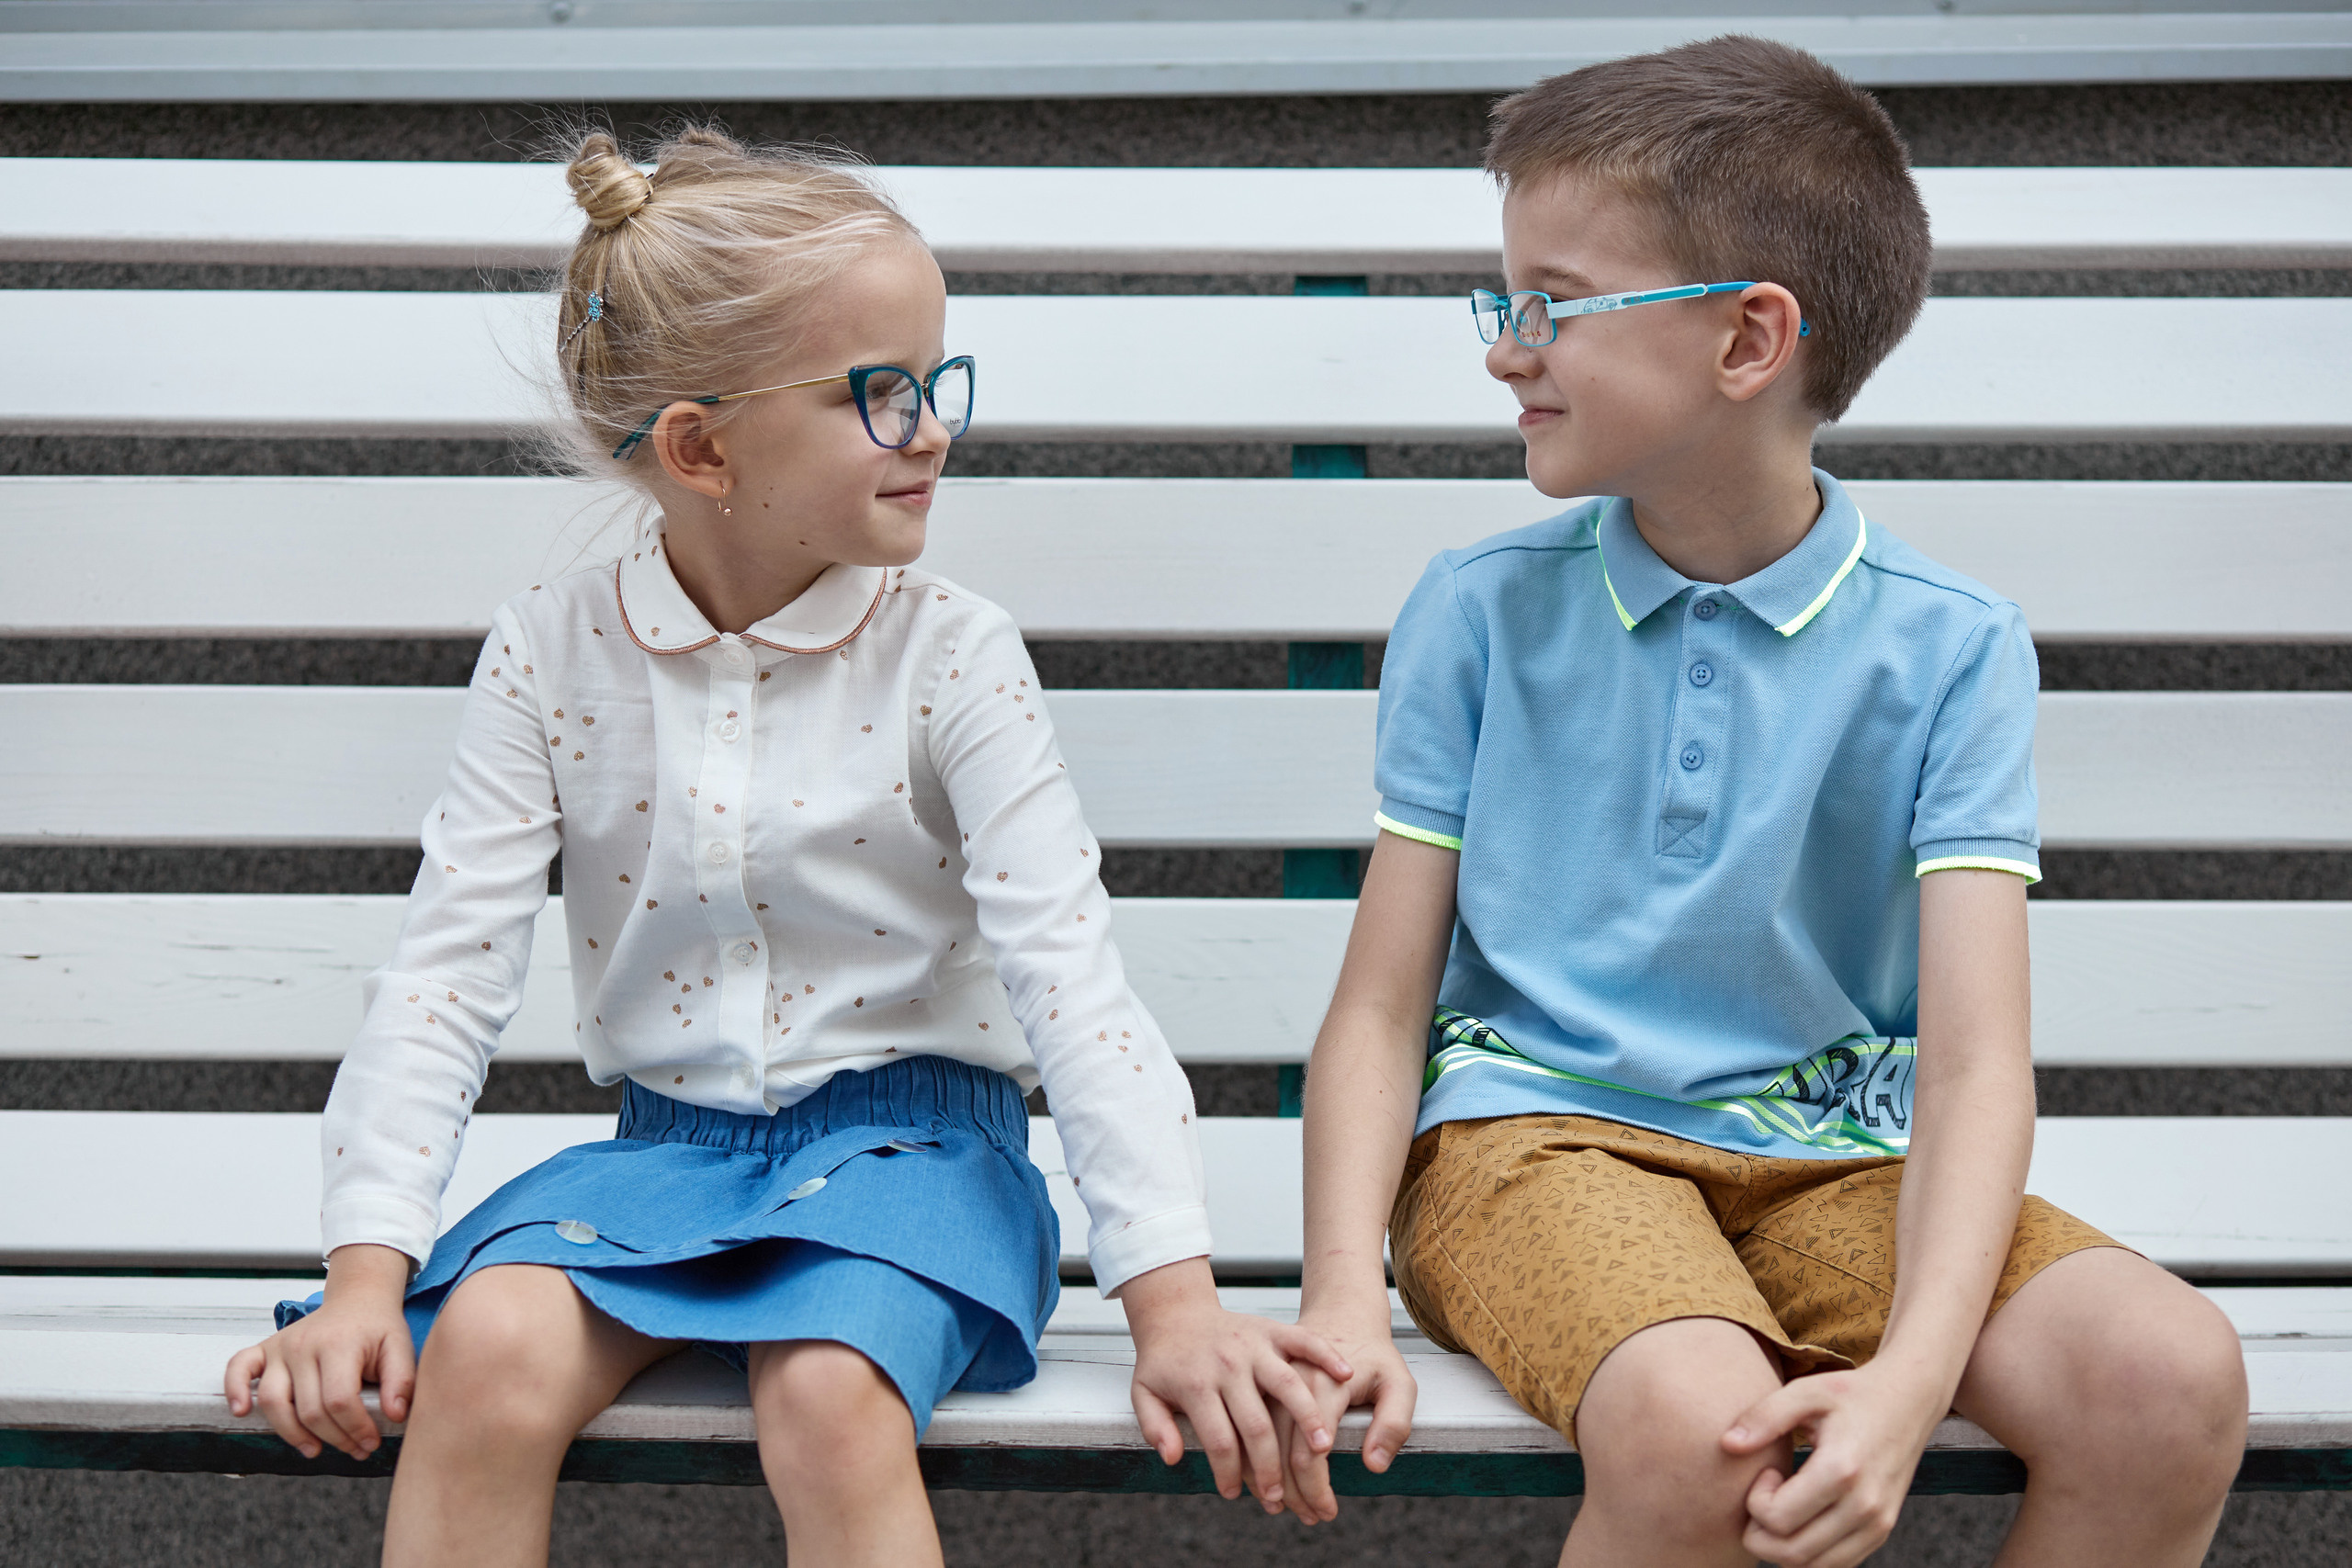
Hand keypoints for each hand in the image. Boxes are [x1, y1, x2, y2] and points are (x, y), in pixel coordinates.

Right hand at [222, 1243, 415, 1460]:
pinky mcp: (264, 1349)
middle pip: (309, 1409)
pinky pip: (238, 1368)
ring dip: (293, 1434)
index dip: (355, 1429)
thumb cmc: (378, 1329)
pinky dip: (234, 1390)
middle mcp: (304, 1345)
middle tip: (354, 1449)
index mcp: (340, 1344)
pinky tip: (241, 1412)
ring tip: (315, 1450)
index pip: (339, 1400)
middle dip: (334, 1438)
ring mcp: (281, 1347)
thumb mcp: (400, 1348)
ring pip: (275, 1402)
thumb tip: (396, 1416)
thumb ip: (402, 1381)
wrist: (357, 1300)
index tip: (370, 1443)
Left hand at [1119, 1258, 1353, 1511]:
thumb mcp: (1143, 1394)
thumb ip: (1154, 1427)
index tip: (1235, 1495)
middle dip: (1270, 1467)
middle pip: (1256, 1424)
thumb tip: (1173, 1458)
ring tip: (1322, 1448)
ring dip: (1308, 1418)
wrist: (1176, 1312)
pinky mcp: (1272, 1329)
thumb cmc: (1163, 1362)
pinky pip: (1304, 1340)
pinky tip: (1345, 1375)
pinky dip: (1326, 1355)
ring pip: (1287, 1384)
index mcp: (1196, 1384)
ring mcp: (1253, 1345)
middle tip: (1279, 1498)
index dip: (1229, 1473)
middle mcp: (1228, 1364)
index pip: (1219, 1439)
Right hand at [1273, 1310, 1417, 1524]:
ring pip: (1258, 1443)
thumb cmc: (1372, 1353)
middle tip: (1313, 1517)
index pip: (1310, 1451)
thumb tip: (1374, 1465)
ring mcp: (1268, 1380)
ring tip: (1289, 1509)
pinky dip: (1253, 1460)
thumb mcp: (1398, 1381)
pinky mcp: (1258, 1383)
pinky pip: (1246, 1427)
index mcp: (1323, 1383)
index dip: (1316, 1487)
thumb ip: (1394, 1423)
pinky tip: (1268, 1482)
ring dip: (1270, 1482)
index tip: (1328, 1510)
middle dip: (1294, 1493)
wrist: (1341, 1312)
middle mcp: (1288, 1381)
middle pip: (1280, 1452)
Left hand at [1722, 1365, 1948, 1567]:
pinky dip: (1808, 1551)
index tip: (1767, 1472)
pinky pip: (1836, 1563)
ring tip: (1783, 1504)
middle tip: (1764, 1496)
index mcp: (1842, 1470)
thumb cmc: (1850, 1394)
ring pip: (1813, 1566)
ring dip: (1782, 1546)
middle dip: (1759, 1533)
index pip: (1778, 1519)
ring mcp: (1877, 1524)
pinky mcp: (1882, 1531)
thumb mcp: (1805, 1391)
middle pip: (1792, 1553)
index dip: (1755, 1501)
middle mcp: (1865, 1506)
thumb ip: (1764, 1416)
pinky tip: (1803, 1515)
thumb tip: (1727, 1445)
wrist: (1908, 1401)